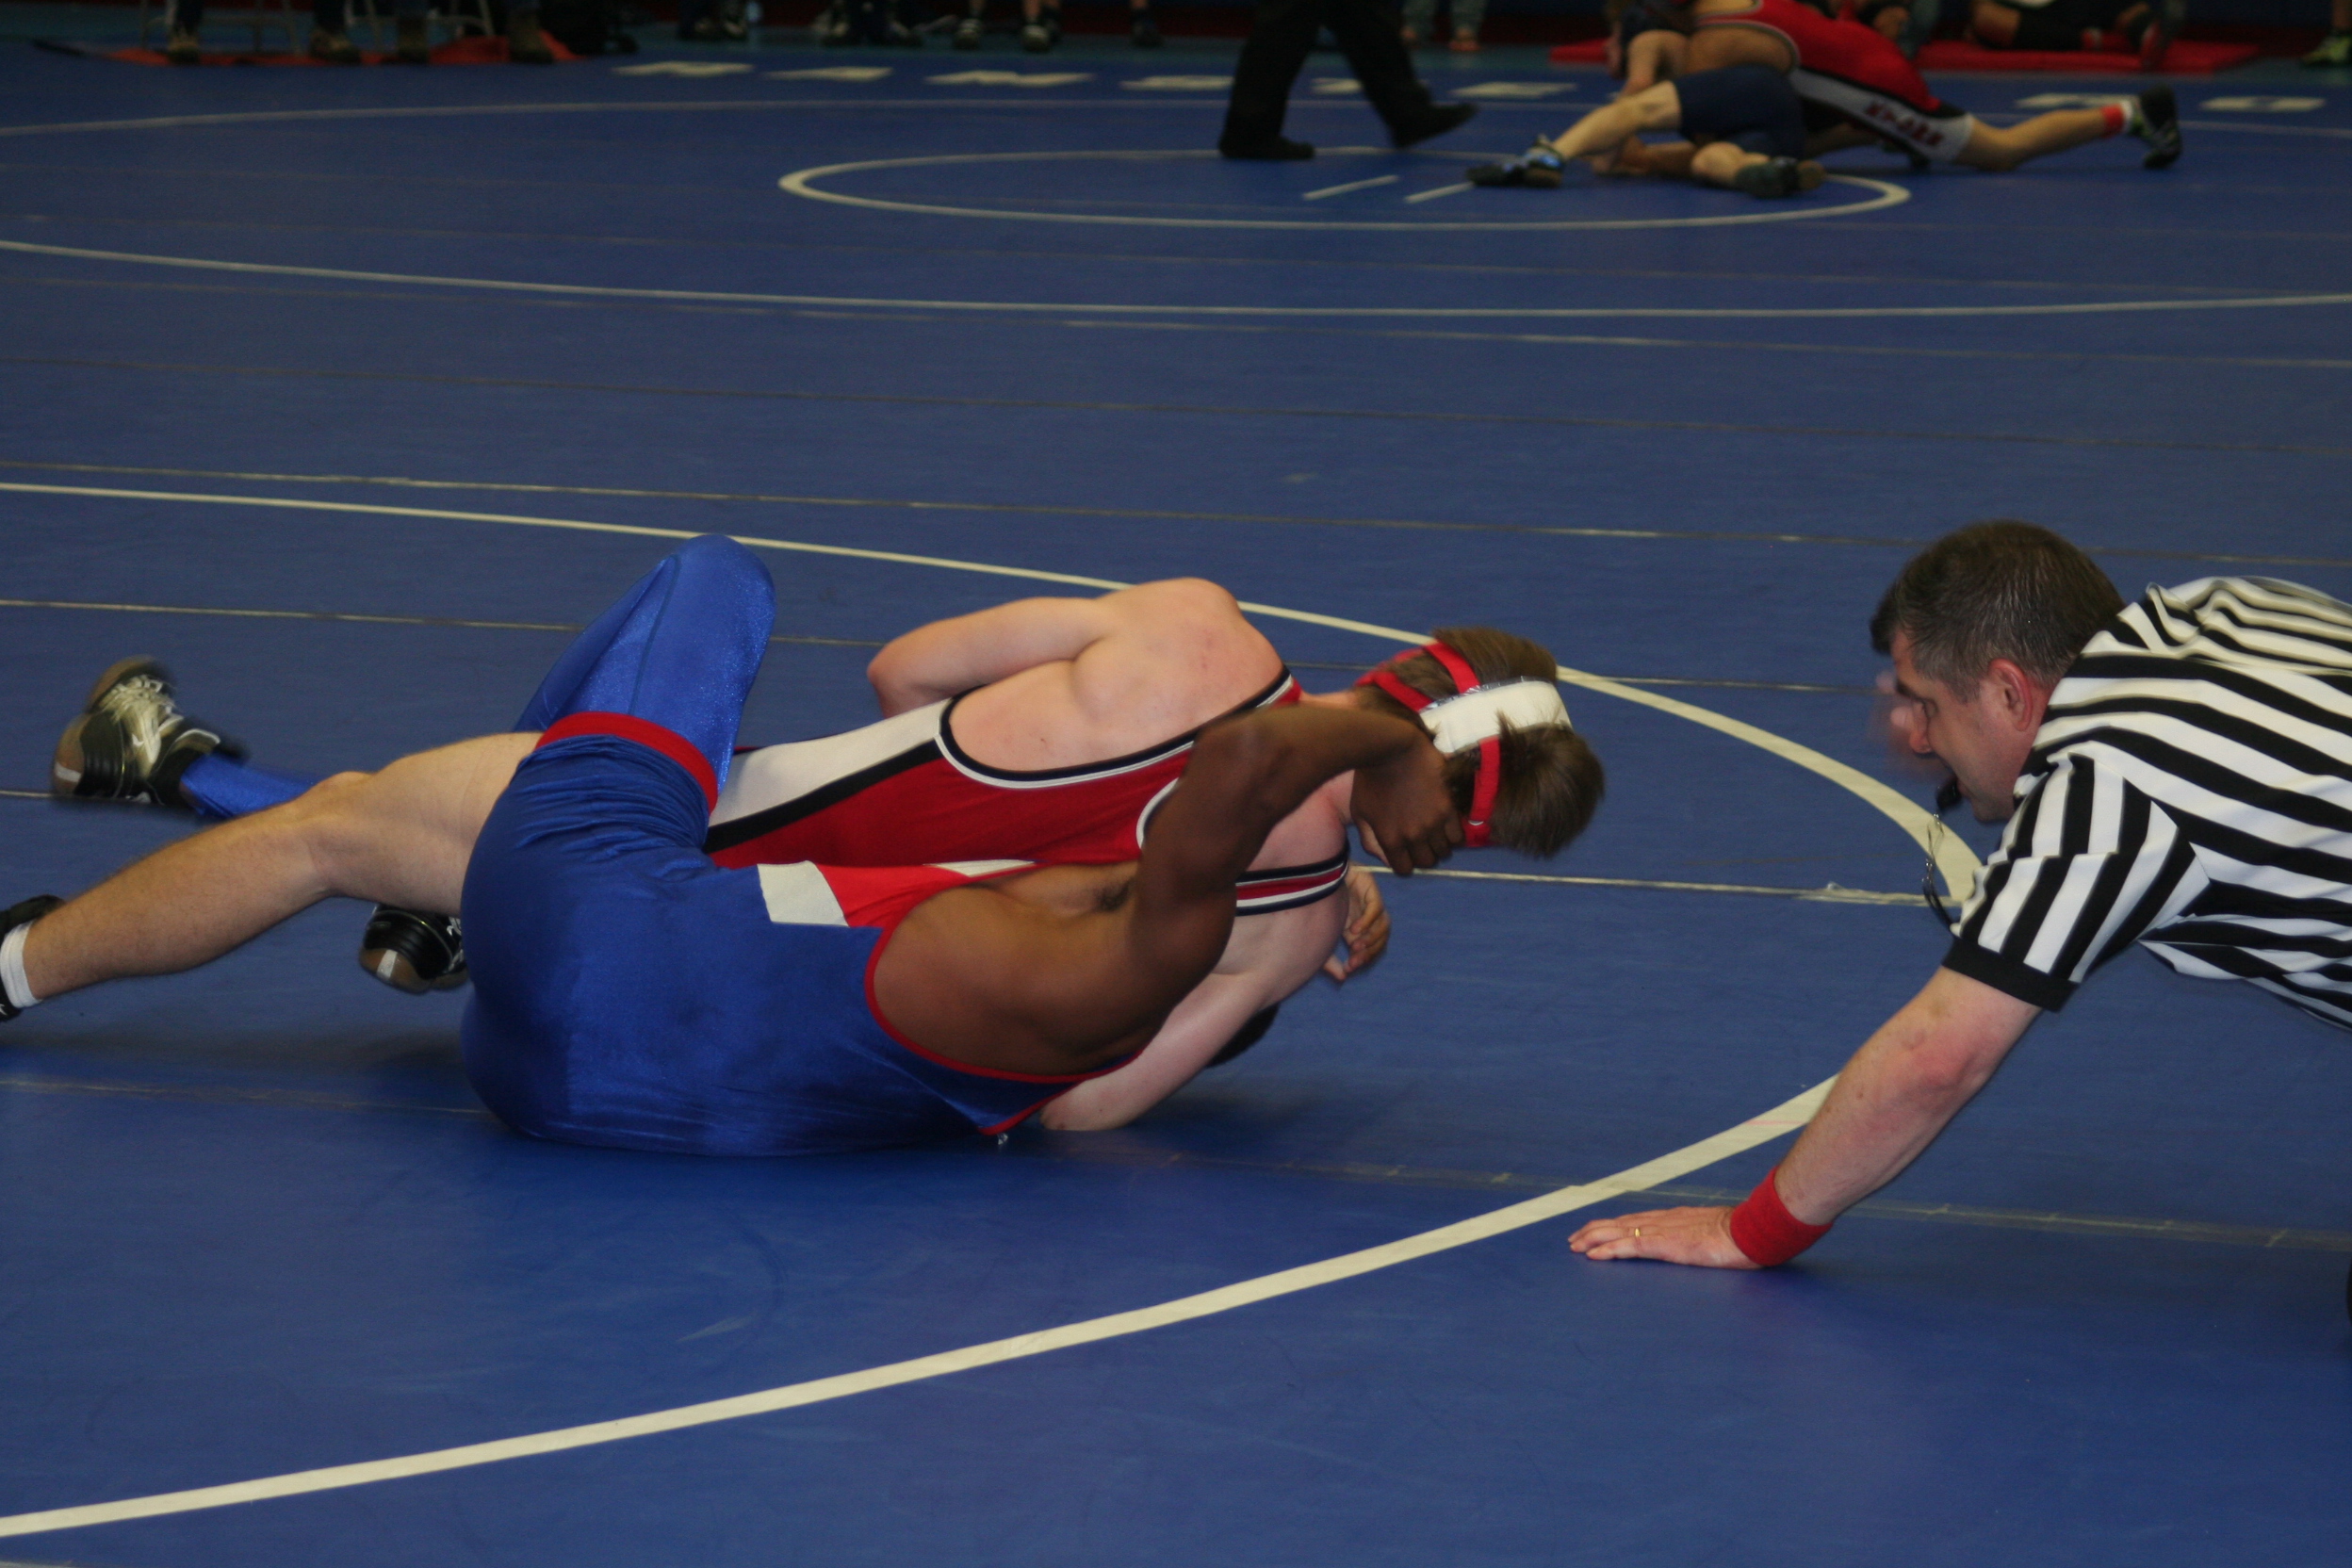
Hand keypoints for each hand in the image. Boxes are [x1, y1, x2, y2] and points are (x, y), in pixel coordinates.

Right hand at [1322, 864, 1391, 981]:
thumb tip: (1343, 978)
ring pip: (1384, 924)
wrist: (1308, 875)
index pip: (1372, 947)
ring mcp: (1369, 900)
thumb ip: (1330, 959)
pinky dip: (1368, 921)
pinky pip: (1376, 908)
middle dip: (1369, 952)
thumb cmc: (1312, 905)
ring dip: (1372, 939)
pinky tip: (1354, 930)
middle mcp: (1367, 915)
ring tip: (1356, 947)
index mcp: (1358, 926)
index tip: (1349, 968)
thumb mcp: (1321, 938)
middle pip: (1381, 937)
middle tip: (1353, 961)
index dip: (1364, 959)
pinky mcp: (1369, 886)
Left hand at [1350, 739, 1462, 875]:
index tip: (1403, 853)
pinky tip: (1444, 825)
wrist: (1391, 749)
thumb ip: (1370, 840)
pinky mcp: (1449, 808)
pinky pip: (1458, 836)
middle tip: (1418, 842)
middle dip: (1421, 856)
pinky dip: (1452, 835)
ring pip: (1444, 852)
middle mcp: (1414, 835)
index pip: (1404, 869)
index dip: (1403, 863)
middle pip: (1427, 863)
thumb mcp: (1360, 812)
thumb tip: (1385, 859)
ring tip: (1432, 833)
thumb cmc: (1370, 779)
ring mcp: (1434, 822)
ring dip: (1438, 846)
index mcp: (1390, 839)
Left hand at [1567, 1205, 1759, 1268]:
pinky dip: (1608, 1249)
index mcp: (1674, 1218)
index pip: (1635, 1219)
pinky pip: (1630, 1247)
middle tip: (1574, 1240)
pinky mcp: (1666, 1245)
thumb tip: (1698, 1242)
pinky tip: (1593, 1255)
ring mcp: (1663, 1231)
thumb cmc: (1741, 1234)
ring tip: (1574, 1246)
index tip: (1595, 1231)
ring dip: (1593, 1239)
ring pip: (1618, 1231)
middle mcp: (1663, 1220)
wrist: (1752, 1230)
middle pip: (1619, 1222)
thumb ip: (1700, 1236)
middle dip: (1594, 1230)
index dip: (1612, 1225)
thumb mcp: (1714, 1233)